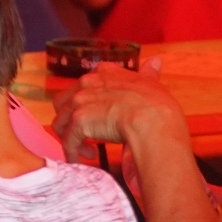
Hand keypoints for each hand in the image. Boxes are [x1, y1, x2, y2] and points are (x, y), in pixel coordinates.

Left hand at [51, 62, 188, 164]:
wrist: (154, 122)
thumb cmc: (158, 106)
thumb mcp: (153, 85)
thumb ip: (148, 74)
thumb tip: (155, 61)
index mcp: (105, 73)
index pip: (84, 85)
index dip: (85, 102)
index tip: (95, 116)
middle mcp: (88, 83)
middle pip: (65, 104)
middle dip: (71, 121)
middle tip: (86, 136)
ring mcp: (81, 101)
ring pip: (62, 122)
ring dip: (72, 139)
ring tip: (89, 151)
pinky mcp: (79, 121)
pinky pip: (68, 140)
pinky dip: (72, 152)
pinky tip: (81, 160)